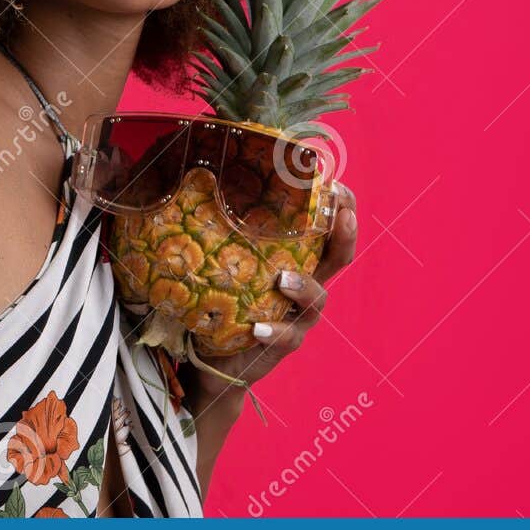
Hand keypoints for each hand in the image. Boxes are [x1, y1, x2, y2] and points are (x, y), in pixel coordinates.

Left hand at [187, 182, 359, 406]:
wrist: (211, 356)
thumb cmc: (219, 296)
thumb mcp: (222, 258)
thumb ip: (216, 224)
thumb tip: (184, 172)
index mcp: (295, 258)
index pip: (327, 228)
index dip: (341, 207)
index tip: (336, 183)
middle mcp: (304, 284)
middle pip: (338, 258)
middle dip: (345, 236)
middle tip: (343, 216)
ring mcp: (297, 317)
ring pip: (316, 300)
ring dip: (304, 287)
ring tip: (284, 279)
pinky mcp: (282, 345)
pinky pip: (286, 338)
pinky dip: (275, 333)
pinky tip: (258, 328)